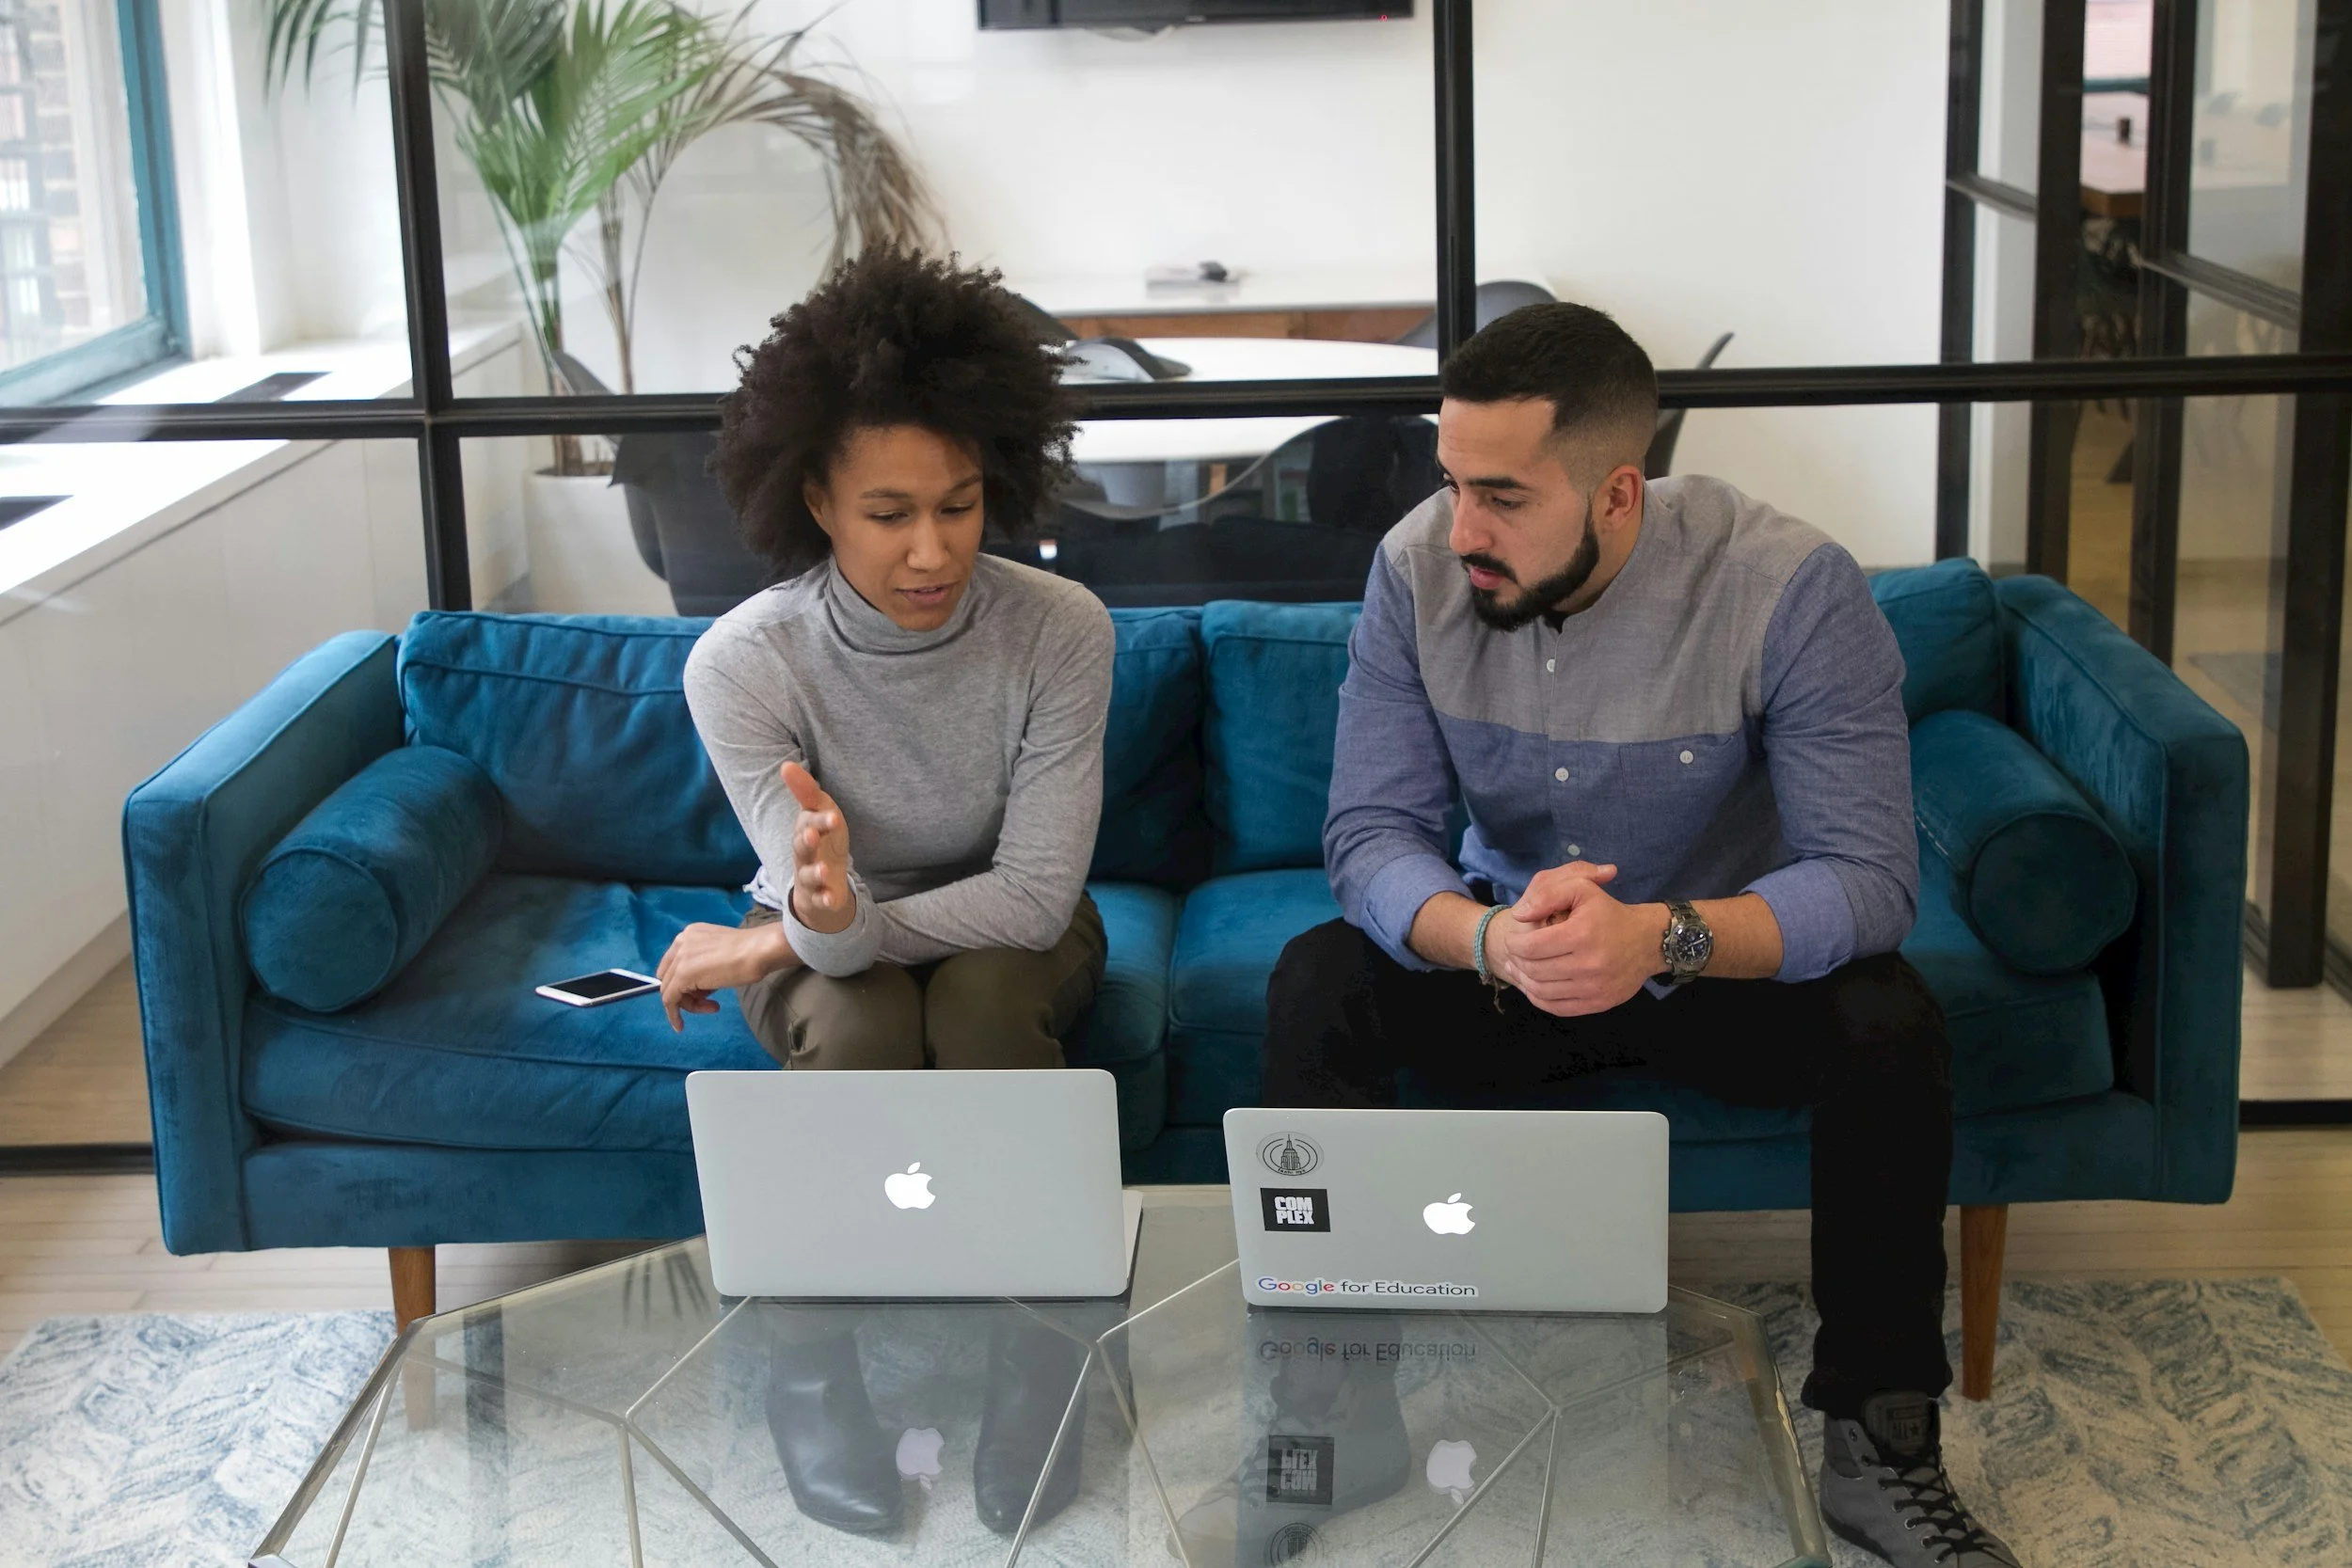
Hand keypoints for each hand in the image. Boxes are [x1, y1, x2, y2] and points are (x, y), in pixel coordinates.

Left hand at [656, 921, 797, 1032]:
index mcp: (690, 934)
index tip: (703, 993)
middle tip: (708, 1001)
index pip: (674, 964)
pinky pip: (669, 1000)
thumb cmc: (750, 952)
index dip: (685, 982)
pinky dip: (673, 1015)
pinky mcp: (682, 975)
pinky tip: (680, 1026)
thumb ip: (705, 965)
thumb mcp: (720, 955)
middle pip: (669, 977)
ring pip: (670, 990)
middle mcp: (680, 943)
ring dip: (689, 1004)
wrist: (759, 951)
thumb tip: (699, 987)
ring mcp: (680, 958)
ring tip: (713, 1007)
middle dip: (686, 994)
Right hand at [780, 761, 854, 934]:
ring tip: (824, 870)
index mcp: (806, 831)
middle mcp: (804, 854)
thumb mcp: (821, 813)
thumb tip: (786, 765)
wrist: (824, 881)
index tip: (832, 816)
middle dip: (807, 842)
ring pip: (808, 875)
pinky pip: (820, 899)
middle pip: (802, 848)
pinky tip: (831, 898)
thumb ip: (807, 792)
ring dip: (815, 872)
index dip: (819, 820)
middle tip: (813, 836)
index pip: (809, 823)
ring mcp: (810, 877)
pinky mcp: (819, 896)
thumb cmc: (824, 841)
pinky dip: (824, 899)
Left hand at [1487, 862, 1669, 1017]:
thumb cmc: (1609, 912)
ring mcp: (1594, 988)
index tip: (1512, 939)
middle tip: (1513, 954)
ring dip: (1523, 979)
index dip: (1514, 943)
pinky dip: (1538, 997)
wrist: (1647, 942)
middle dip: (1516, 961)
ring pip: (1541, 990)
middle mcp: (1589, 964)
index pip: (1530, 946)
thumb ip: (1547, 893)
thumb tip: (1518, 915)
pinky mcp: (1598, 1004)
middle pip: (1534, 969)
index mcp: (1582, 934)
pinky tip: (1534, 985)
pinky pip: (1557, 1007)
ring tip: (1518, 968)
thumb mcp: (1581, 888)